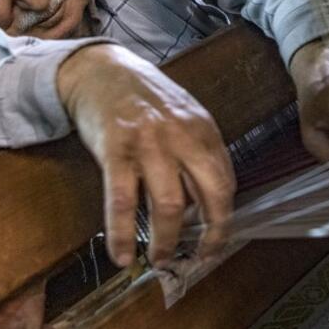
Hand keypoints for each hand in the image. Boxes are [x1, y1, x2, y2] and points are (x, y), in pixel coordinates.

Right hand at [57, 44, 234, 266]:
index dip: (223, 218)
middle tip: (196, 257)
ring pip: (169, 204)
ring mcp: (150, 142)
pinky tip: (121, 254)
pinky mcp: (115, 149)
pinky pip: (121, 202)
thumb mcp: (183, 119)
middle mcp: (183, 136)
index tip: (216, 241)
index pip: (225, 181)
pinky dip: (121, 234)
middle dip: (208, 234)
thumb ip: (195, 155)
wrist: (102, 69)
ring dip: (166, 240)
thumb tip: (200, 206)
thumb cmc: (145, 99)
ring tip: (160, 259)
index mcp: (204, 129)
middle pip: (209, 195)